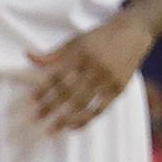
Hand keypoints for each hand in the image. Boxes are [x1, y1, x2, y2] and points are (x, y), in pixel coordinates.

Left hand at [27, 14, 152, 131]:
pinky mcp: (119, 87)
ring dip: (65, 118)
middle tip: (35, 118)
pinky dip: (86, 119)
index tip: (31, 101)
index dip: (44, 89)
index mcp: (82, 52)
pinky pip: (100, 108)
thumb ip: (54, 53)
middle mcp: (95, 65)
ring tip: (52, 129)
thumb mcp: (77, 40)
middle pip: (68, 91)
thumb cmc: (101, 36)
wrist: (134, 31)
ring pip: (83, 102)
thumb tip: (28, 56)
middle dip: (50, 106)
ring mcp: (108, 78)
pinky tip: (73, 126)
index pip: (59, 74)